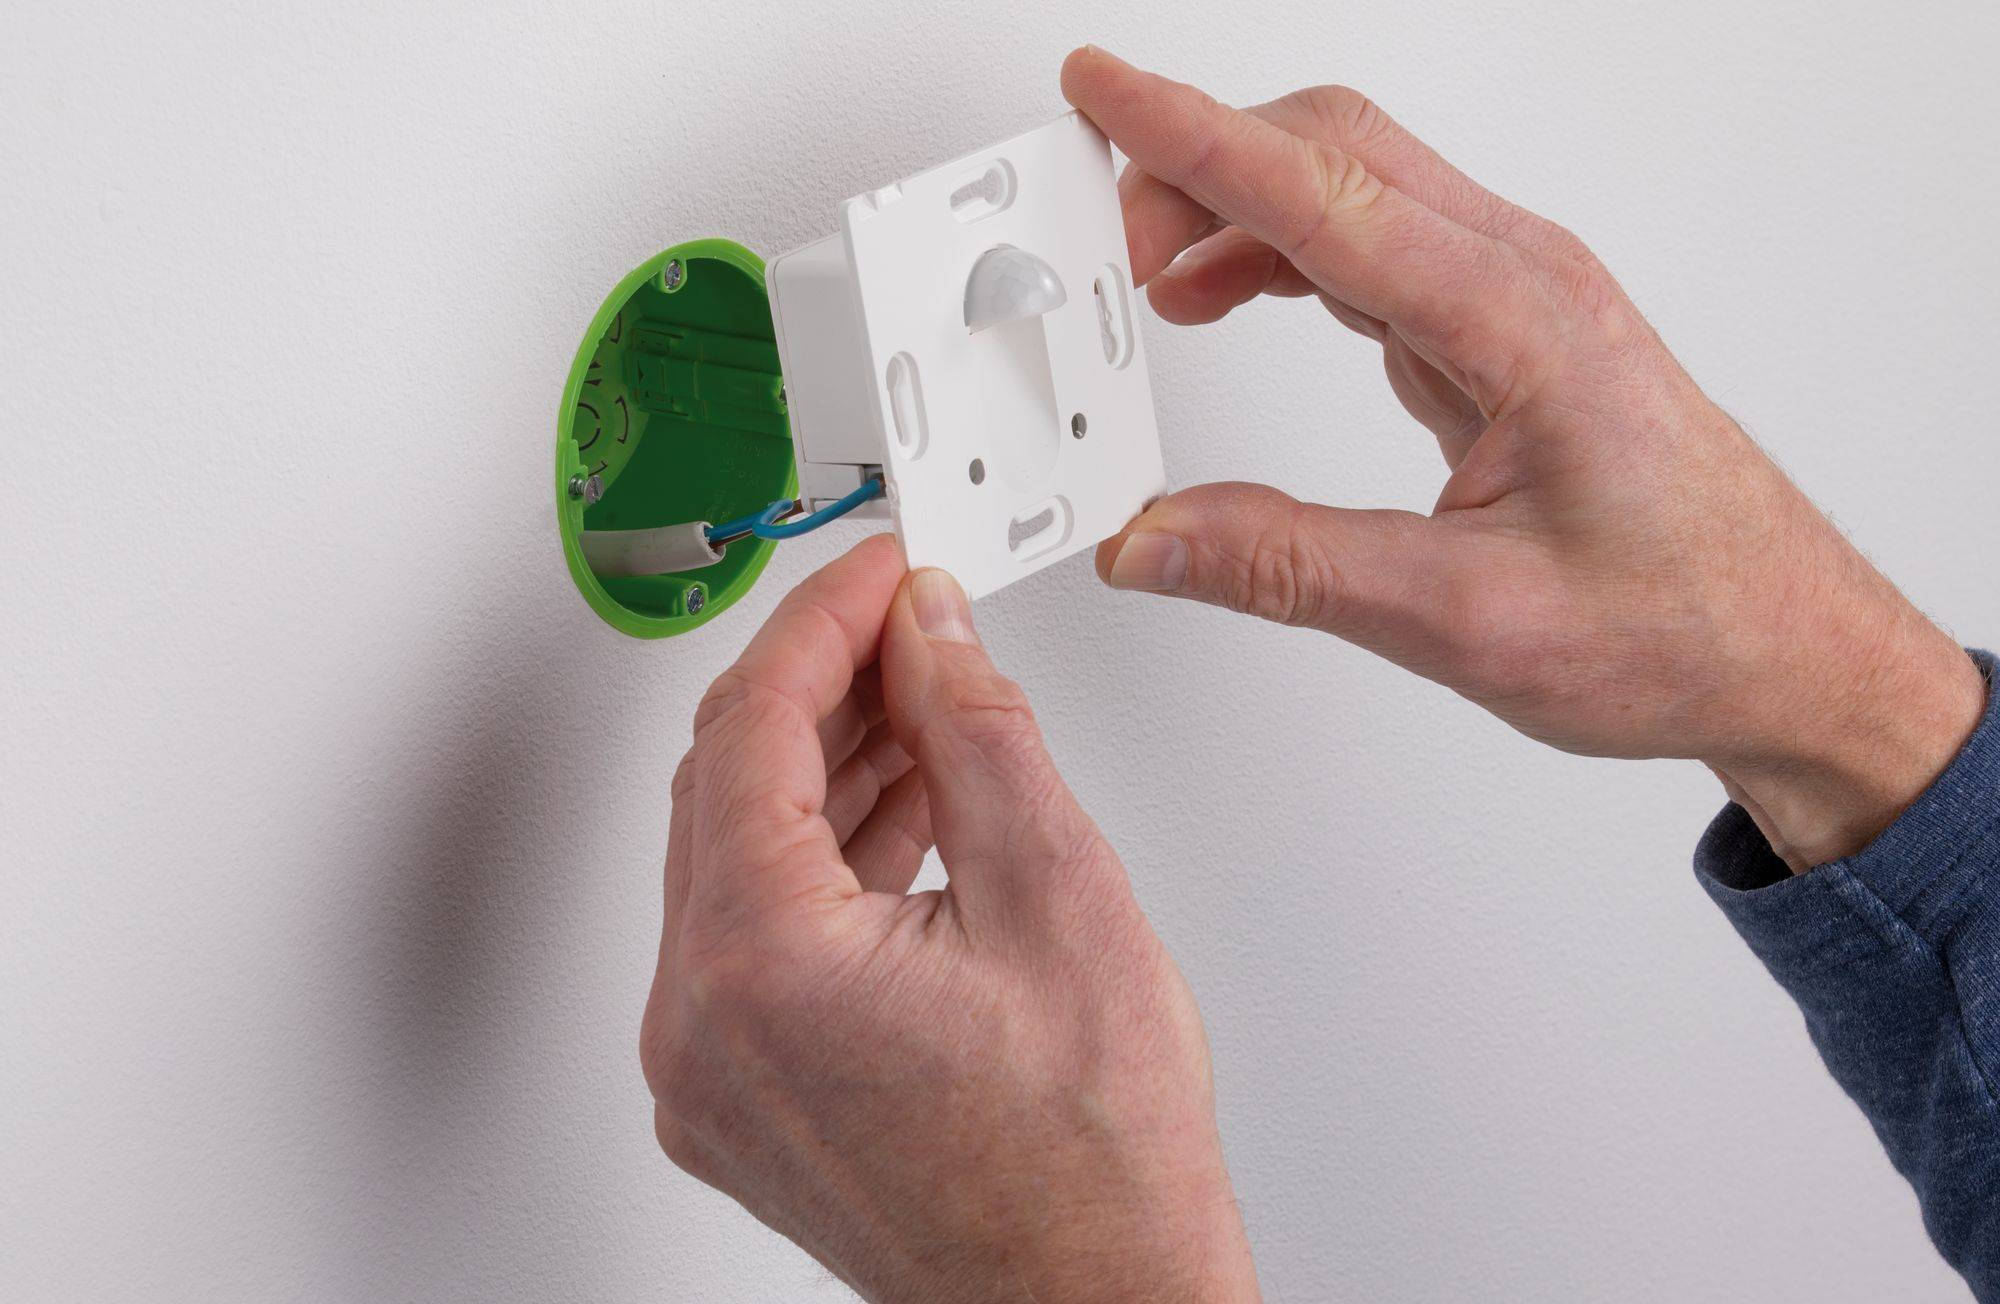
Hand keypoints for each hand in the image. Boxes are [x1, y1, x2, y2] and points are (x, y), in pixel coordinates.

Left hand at [641, 536, 1257, 1303]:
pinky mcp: (741, 1097)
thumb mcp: (1057, 895)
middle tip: (909, 627)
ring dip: (828, 770)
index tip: (878, 570)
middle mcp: (702, 1026)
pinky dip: (824, 861)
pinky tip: (906, 810)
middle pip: (730, 787)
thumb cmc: (1092, 1165)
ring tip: (926, 707)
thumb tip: (930, 633)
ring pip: (741, 859)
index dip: (822, 623)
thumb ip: (977, 733)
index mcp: (759, 965)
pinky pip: (756, 936)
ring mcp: (711, 1073)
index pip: (753, 727)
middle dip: (823, 689)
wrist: (1098, 1303)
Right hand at [1063, 47, 1986, 869]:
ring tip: (1144, 269)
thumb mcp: (1464, 618)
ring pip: (1350, 190)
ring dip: (1236, 206)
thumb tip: (1154, 537)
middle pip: (1333, 152)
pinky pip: (1371, 248)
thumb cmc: (1680, 624)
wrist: (1787, 649)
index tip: (1105, 94)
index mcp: (1518, 323)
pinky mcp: (1504, 332)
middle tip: (1097, 210)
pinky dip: (1281, 251)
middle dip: (1197, 158)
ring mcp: (1516, 299)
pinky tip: (1228, 292)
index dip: (1192, 139)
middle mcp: (1521, 282)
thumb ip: (1290, 566)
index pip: (1320, 197)